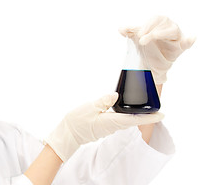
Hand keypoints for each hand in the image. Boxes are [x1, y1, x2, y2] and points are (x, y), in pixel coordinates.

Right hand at [44, 93, 163, 161]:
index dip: (149, 116)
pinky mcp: (103, 126)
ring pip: (125, 119)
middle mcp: (113, 126)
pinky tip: (121, 105)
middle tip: (153, 103)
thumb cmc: (77, 122)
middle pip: (132, 118)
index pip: (135, 119)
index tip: (162, 114)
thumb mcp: (90, 107)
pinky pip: (117, 119)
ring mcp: (108, 127)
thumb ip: (104, 100)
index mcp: (112, 121)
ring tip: (140, 102)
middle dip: (144, 112)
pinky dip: (123, 112)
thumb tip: (116, 95)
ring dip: (134, 112)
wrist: (67, 135)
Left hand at [119, 16, 195, 83]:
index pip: (155, 19)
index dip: (147, 25)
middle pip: (164, 22)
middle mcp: (168, 28)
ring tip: (154, 36)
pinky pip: (186, 43)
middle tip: (141, 40)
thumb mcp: (136, 39)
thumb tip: (121, 29)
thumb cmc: (145, 47)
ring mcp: (175, 38)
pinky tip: (190, 38)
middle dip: (151, 30)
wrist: (149, 64)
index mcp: (159, 23)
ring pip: (173, 30)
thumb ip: (129, 32)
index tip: (138, 34)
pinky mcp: (179, 48)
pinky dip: (189, 40)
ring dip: (162, 33)